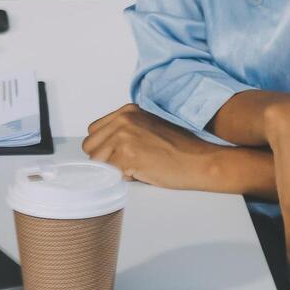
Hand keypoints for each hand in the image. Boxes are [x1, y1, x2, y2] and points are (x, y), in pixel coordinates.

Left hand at [81, 104, 221, 190]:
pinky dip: (123, 178)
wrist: (199, 160)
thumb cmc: (180, 148)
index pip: (94, 131)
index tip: (119, 154)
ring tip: (136, 167)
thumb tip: (104, 147)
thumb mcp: (149, 127)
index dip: (104, 146)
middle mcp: (123, 119)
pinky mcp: (127, 155)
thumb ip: (126, 130)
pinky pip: (110, 174)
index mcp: (127, 111)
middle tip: (127, 163)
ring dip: (112, 169)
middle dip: (104, 158)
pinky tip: (141, 172)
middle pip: (90, 146)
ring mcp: (124, 136)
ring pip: (97, 161)